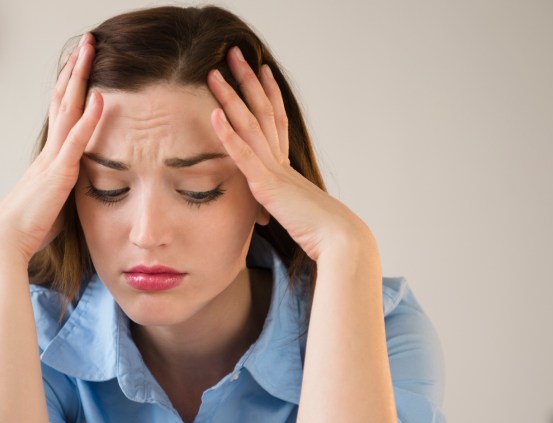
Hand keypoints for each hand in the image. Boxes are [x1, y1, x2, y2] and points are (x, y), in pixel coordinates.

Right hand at [0, 34, 102, 263]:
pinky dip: (89, 117)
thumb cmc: (28, 230)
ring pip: (67, 109)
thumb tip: (74, 193)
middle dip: (75, 69)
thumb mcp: (53, 205)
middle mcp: (49, 151)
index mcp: (48, 158)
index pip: (61, 113)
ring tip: (90, 49)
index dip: (71, 87)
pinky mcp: (59, 173)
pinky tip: (100, 96)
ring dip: (80, 78)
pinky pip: (76, 140)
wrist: (4, 241)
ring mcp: (52, 159)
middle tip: (86, 42)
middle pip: (63, 99)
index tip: (80, 64)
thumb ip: (65, 192)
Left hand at [207, 48, 373, 262]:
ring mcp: (274, 170)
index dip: (268, 93)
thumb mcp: (297, 215)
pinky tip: (213, 114)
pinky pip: (244, 154)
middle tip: (234, 53)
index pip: (277, 120)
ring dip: (230, 98)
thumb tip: (278, 212)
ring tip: (215, 73)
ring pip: (250, 125)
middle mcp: (282, 161)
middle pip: (262, 110)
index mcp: (288, 167)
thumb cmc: (321, 233)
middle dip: (247, 80)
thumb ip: (284, 207)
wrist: (339, 240)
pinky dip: (228, 134)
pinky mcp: (267, 185)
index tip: (261, 70)